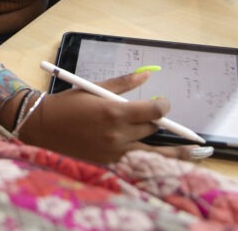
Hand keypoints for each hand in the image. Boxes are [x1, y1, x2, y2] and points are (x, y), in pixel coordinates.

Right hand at [13, 71, 199, 163]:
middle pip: (153, 130)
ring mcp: (113, 152)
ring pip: (151, 150)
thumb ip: (123, 83)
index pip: (155, 112)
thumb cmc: (67, 104)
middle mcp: (117, 135)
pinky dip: (146, 156)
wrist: (42, 127)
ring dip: (172, 151)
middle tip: (162, 116)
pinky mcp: (108, 162)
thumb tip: (147, 75)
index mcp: (115, 112)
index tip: (164, 102)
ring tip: (195, 153)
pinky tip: (161, 158)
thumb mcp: (95, 88)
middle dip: (158, 122)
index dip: (165, 106)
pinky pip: (134, 158)